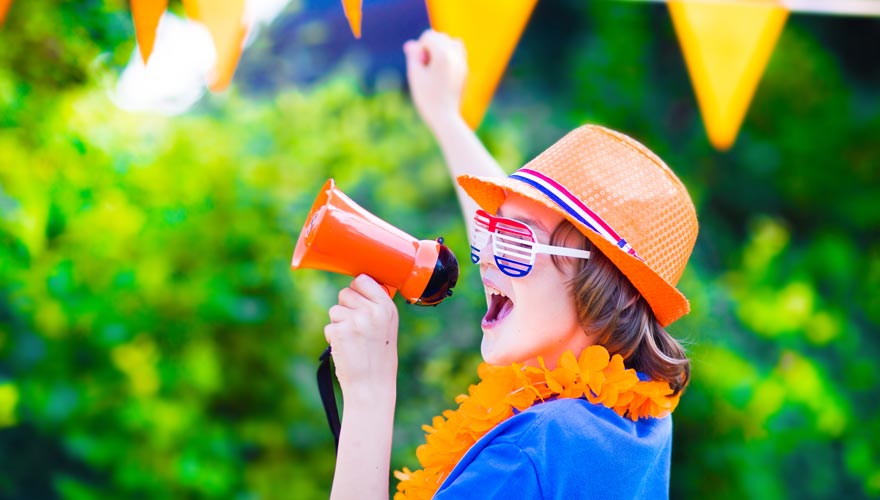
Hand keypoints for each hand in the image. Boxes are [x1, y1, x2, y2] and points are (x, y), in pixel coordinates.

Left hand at [324, 275, 398, 399]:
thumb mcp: (387, 326)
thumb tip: (356, 285)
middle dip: (346, 308)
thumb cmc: (379, 356)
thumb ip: (375, 306)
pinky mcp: (339, 332)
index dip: (357, 289)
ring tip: (353, 340)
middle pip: (345, 293)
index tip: (359, 301)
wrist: (372, 385)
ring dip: (339, 323)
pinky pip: (329, 326)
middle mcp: (372, 311)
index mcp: (387, 307)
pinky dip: (333, 338)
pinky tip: (346, 349)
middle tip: (356, 327)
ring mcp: (355, 321)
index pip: (362, 280)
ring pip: (335, 310)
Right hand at [403, 29, 467, 133]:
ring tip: (434, 66)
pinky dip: (449, 54)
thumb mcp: (415, 75)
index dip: (420, 48)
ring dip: (440, 48)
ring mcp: (462, 62)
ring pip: (451, 41)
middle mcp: (455, 55)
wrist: (445, 117)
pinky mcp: (464, 69)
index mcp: (443, 54)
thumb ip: (413, 56)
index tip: (419, 64)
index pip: (428, 35)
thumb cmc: (427, 98)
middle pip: (440, 36)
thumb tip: (411, 43)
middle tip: (426, 66)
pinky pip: (458, 51)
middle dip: (430, 46)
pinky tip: (443, 69)